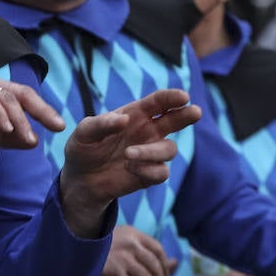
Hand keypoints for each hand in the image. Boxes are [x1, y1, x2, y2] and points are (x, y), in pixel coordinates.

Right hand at [0, 71, 64, 149]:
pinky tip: (5, 128)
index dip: (42, 112)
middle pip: (23, 94)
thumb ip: (4, 137)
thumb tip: (32, 143)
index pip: (24, 100)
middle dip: (42, 110)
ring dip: (20, 119)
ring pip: (7, 97)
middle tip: (58, 126)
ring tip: (30, 137)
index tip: (58, 128)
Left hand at [58, 89, 201, 233]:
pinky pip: (161, 172)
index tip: (182, 97)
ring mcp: (151, 153)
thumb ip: (101, 124)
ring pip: (169, 149)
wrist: (80, 178)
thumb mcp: (84, 132)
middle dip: (186, 115)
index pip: (158, 102)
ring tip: (127, 154)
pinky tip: (129, 169)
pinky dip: (148, 170)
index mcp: (135, 114)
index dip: (172, 98)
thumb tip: (124, 119)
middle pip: (176, 120)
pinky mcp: (149, 174)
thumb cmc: (84, 148)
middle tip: (194, 112)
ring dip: (151, 151)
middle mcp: (148, 131)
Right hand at [98, 224, 178, 275]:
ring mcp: (122, 257)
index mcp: (131, 233)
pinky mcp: (113, 272)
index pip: (157, 249)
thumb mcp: (122, 246)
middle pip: (155, 266)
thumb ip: (148, 253)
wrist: (71, 256)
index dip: (164, 266)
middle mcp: (129, 243)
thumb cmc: (97, 251)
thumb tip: (176, 263)